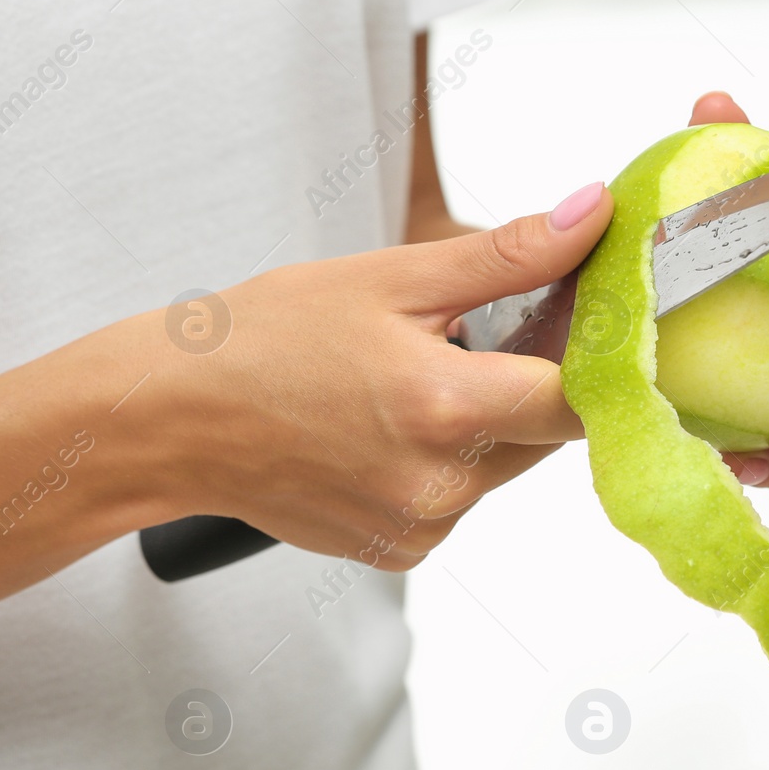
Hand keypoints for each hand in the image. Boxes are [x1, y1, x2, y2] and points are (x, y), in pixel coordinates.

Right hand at [136, 183, 613, 569]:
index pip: (583, 399)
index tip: (586, 329)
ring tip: (411, 384)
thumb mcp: (391, 277)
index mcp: (449, 409)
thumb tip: (592, 217)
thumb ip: (508, 256)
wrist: (171, 419)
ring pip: (506, 467)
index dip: (597, 359)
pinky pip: (461, 503)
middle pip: (548, 433)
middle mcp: (444, 483)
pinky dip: (447, 464)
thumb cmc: (264, 341)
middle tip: (474, 338)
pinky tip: (389, 430)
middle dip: (529, 383)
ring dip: (487, 424)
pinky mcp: (400, 551)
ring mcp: (422, 526)